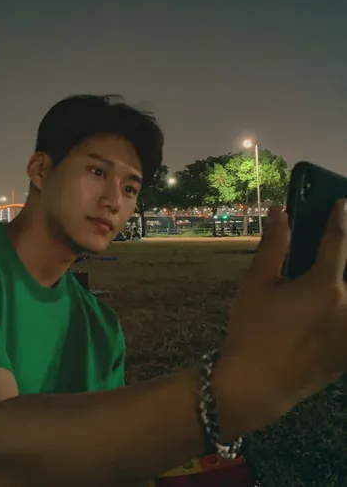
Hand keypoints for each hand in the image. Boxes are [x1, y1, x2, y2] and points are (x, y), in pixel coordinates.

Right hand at [220, 200, 346, 432]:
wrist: (257, 384)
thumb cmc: (252, 328)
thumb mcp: (256, 283)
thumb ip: (272, 245)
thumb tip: (279, 211)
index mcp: (325, 285)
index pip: (337, 242)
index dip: (338, 220)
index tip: (341, 204)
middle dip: (341, 257)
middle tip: (319, 261)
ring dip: (339, 287)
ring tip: (306, 296)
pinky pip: (346, 324)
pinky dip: (339, 312)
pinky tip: (312, 318)